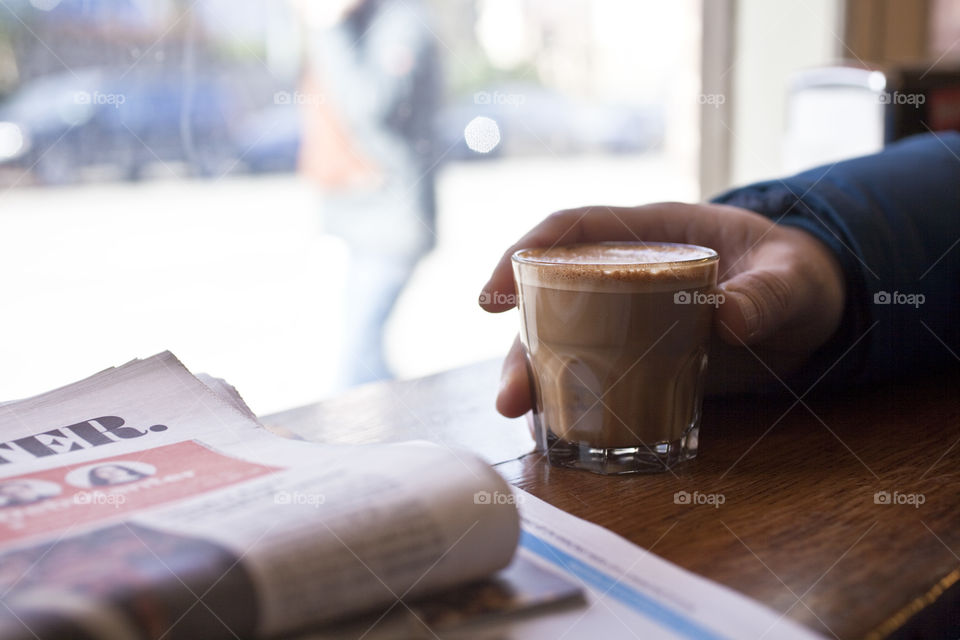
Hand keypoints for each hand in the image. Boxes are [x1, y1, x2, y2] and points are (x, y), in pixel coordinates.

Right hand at [479, 203, 845, 417]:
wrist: (811, 312)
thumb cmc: (795, 272)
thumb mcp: (789, 276)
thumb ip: (767, 292)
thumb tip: (730, 322)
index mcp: (649, 232)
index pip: (573, 230)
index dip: (525, 253)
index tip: (493, 294)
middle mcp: (625, 275)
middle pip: (554, 301)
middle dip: (521, 346)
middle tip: (510, 394)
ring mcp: (628, 321)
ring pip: (564, 343)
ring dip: (536, 380)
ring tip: (522, 418)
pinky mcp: (642, 359)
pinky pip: (594, 375)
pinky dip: (571, 400)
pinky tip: (556, 429)